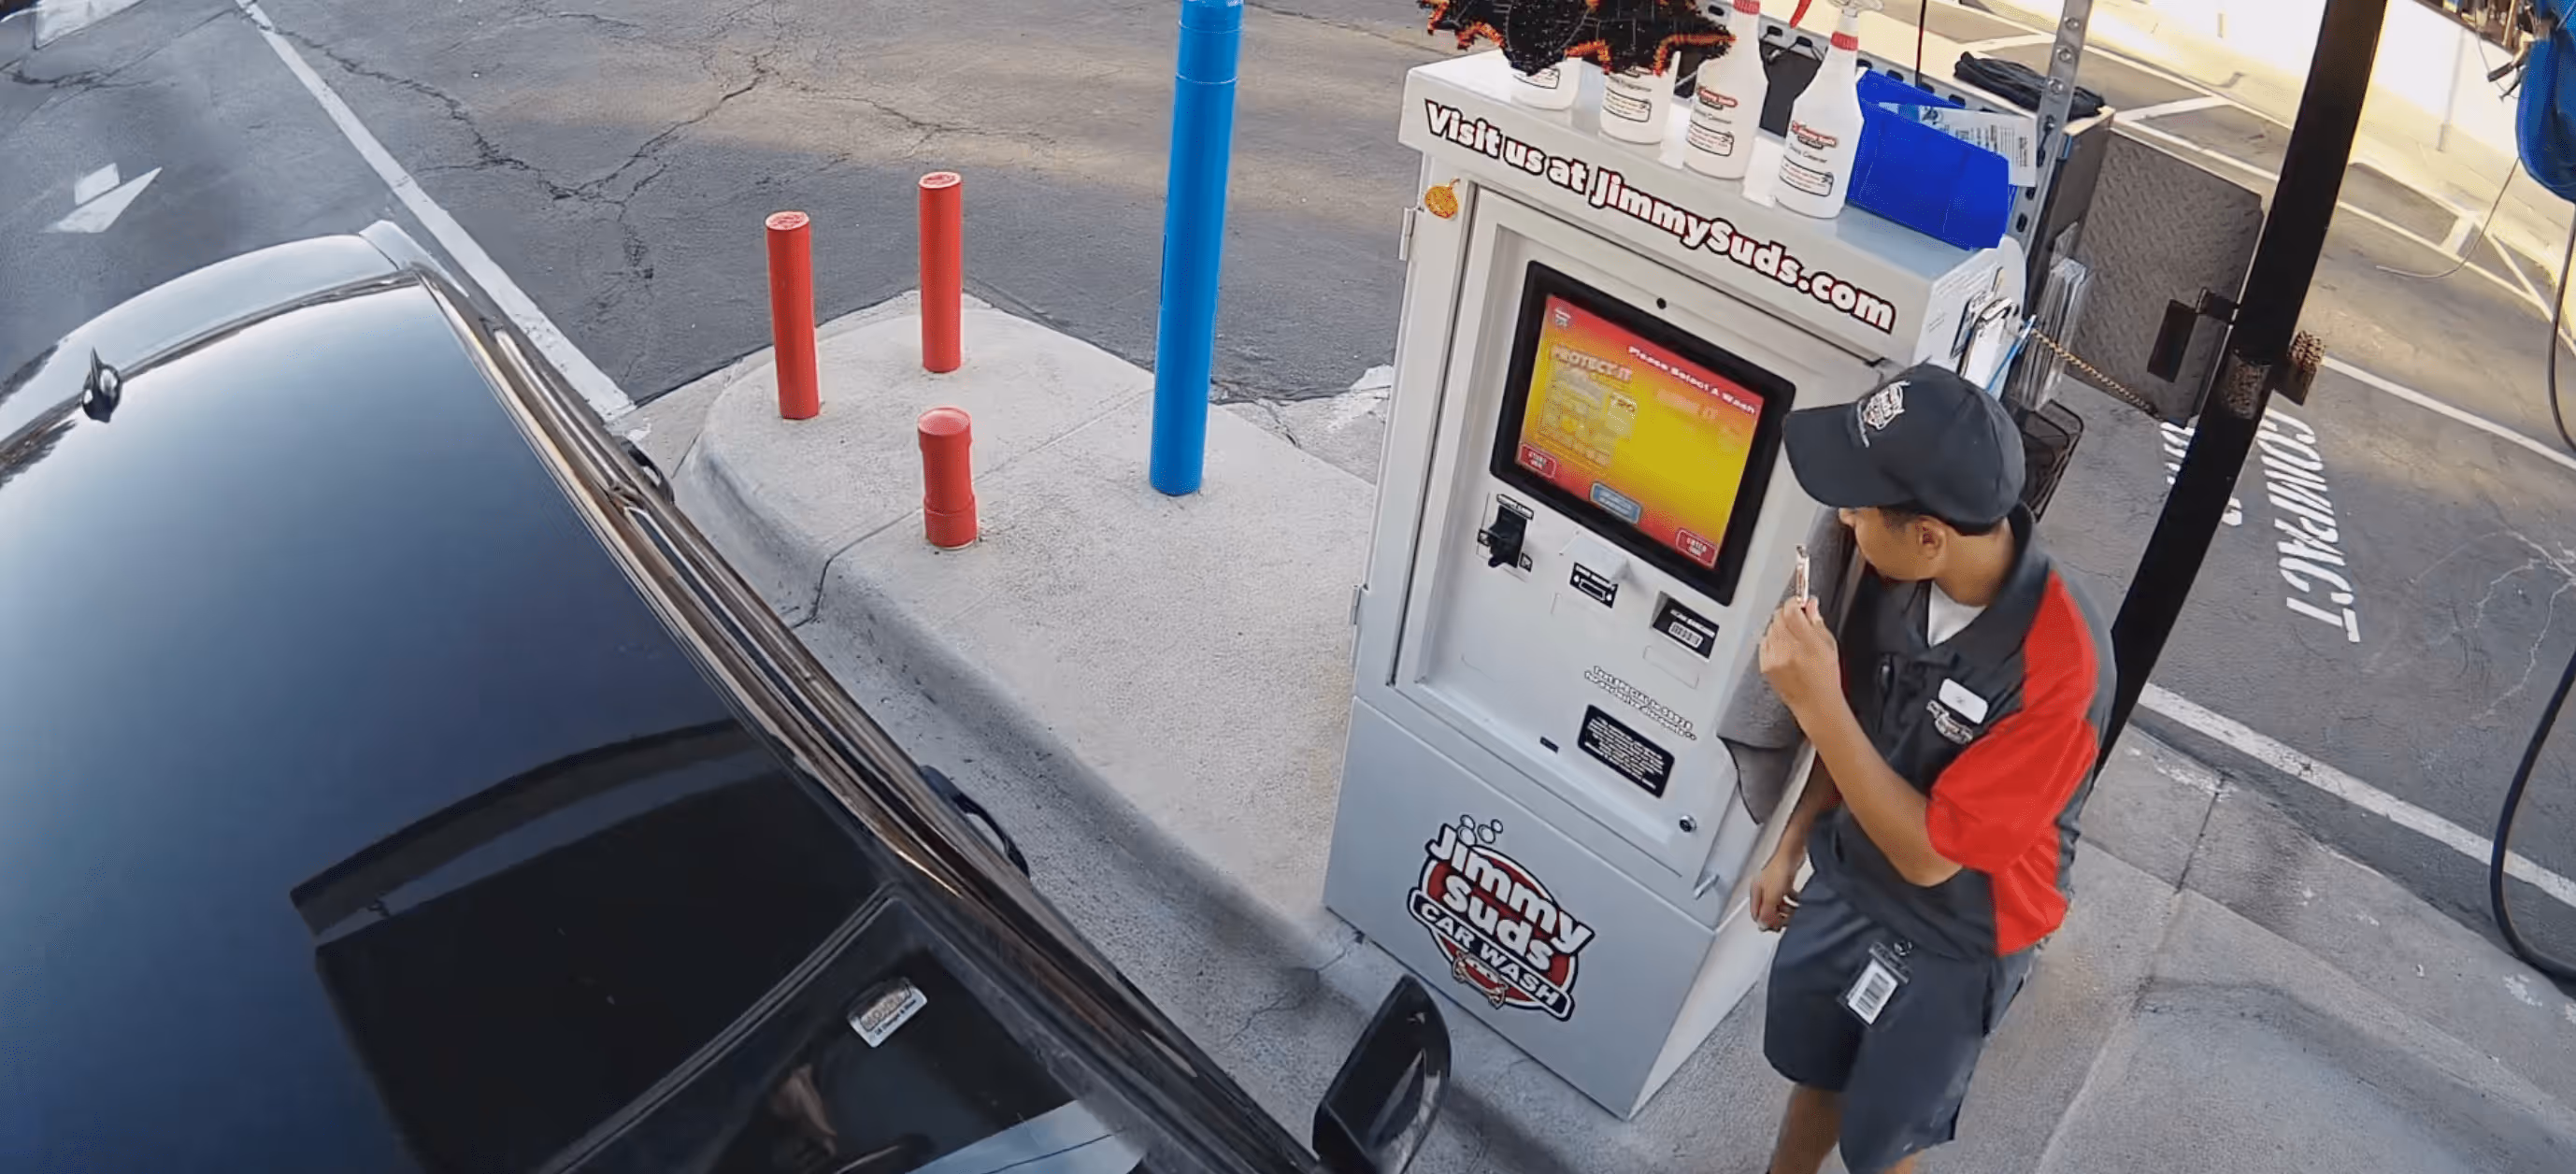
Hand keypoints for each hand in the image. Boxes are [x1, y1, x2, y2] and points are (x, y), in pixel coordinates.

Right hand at [1752, 845, 1801, 931]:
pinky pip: (1788, 896)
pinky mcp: (1785, 880)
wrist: (1792, 852)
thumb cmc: (1780, 868)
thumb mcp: (1772, 896)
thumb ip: (1767, 912)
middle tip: (1788, 921)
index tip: (1777, 927)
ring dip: (1787, 910)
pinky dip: (1793, 901)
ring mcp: (1774, 885)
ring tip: (1795, 912)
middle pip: (1768, 910)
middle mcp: (1763, 888)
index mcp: (1756, 892)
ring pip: (1779, 904)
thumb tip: (1763, 926)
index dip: (1766, 922)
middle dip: (1778, 917)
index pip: (1757, 914)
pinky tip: (1798, 901)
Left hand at [1759, 598, 1840, 716]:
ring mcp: (1774, 657)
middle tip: (1798, 619)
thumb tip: (1811, 604)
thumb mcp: (1829, 645)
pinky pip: (1764, 643)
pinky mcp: (1765, 665)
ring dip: (1780, 627)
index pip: (1791, 610)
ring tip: (1793, 639)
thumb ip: (1817, 622)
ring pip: (1770, 628)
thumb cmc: (1826, 679)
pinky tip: (1784, 649)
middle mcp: (1787, 649)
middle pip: (1778, 617)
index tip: (1800, 602)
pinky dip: (1772, 641)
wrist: (1816, 705)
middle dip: (1788, 614)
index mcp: (1807, 642)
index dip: (1795, 602)